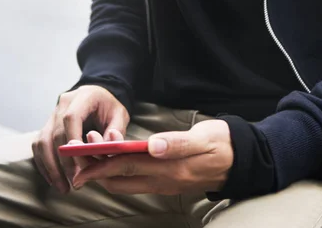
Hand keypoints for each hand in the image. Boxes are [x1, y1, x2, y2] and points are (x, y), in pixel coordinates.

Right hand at [32, 85, 128, 193]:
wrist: (98, 98)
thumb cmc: (110, 108)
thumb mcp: (120, 115)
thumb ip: (116, 130)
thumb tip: (108, 147)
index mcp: (83, 97)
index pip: (71, 117)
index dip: (72, 140)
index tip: (80, 163)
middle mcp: (63, 104)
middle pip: (55, 134)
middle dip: (64, 161)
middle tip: (75, 182)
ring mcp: (52, 115)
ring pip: (42, 142)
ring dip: (51, 167)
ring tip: (63, 187)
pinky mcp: (47, 127)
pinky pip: (39, 147)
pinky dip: (44, 165)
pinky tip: (54, 180)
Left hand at [71, 119, 233, 194]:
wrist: (243, 161)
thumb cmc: (223, 144)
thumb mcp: (205, 138)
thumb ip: (179, 142)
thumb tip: (152, 145)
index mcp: (171, 167)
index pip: (126, 167)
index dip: (100, 164)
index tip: (79, 158)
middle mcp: (164, 180)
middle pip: (120, 180)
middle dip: (96, 168)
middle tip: (80, 149)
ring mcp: (165, 184)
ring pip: (126, 183)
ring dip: (107, 170)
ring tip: (94, 150)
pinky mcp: (168, 183)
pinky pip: (137, 182)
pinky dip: (120, 172)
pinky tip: (116, 159)